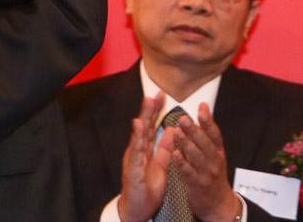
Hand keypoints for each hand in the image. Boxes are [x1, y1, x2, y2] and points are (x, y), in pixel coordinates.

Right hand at [118, 92, 175, 221]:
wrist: (137, 208)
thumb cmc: (146, 188)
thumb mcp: (160, 166)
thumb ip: (164, 149)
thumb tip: (170, 131)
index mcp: (144, 150)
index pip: (150, 127)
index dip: (156, 111)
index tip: (162, 96)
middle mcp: (137, 151)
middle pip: (143, 127)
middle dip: (149, 109)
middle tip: (155, 93)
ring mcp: (133, 158)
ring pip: (138, 134)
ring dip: (142, 117)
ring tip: (147, 102)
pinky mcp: (133, 168)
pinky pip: (136, 151)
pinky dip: (136, 138)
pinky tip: (138, 126)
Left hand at [176, 104, 242, 221]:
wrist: (218, 203)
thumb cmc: (212, 173)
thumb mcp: (214, 153)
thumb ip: (207, 131)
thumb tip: (204, 107)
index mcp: (218, 152)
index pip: (215, 135)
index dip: (209, 122)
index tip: (202, 109)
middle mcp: (215, 161)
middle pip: (206, 144)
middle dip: (195, 131)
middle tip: (183, 119)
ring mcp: (207, 173)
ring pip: (197, 157)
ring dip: (187, 144)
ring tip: (177, 132)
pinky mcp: (197, 184)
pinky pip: (189, 172)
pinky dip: (182, 163)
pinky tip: (175, 154)